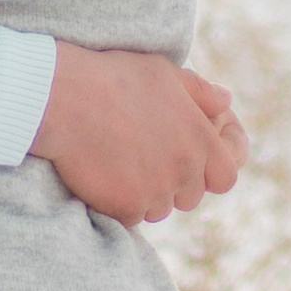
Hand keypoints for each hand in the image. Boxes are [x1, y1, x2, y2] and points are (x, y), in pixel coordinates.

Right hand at [31, 46, 244, 224]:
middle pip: (191, 196)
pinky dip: (121, 203)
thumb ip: (200, 92)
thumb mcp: (165, 73)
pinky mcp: (125, 206)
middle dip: (175, 183)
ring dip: (147, 194)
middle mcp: (184, 169)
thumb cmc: (113, 78)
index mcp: (200, 138)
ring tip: (122, 161)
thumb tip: (226, 101)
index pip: (226, 177)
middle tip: (147, 157)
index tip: (195, 164)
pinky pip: (132, 217)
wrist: (64, 99)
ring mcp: (155, 190)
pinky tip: (105, 175)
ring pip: (160, 208)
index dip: (211, 172)